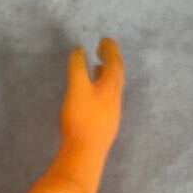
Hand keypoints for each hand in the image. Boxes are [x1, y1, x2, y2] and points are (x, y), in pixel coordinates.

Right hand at [60, 38, 123, 152]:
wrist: (86, 153)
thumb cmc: (81, 118)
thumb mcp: (76, 88)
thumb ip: (77, 67)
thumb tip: (78, 50)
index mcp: (110, 85)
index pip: (114, 61)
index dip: (109, 49)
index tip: (104, 40)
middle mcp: (115, 97)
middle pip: (117, 74)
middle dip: (111, 60)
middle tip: (103, 52)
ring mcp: (113, 113)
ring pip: (113, 89)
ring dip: (106, 76)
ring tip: (97, 71)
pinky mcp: (106, 126)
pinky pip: (108, 102)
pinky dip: (103, 92)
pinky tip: (94, 98)